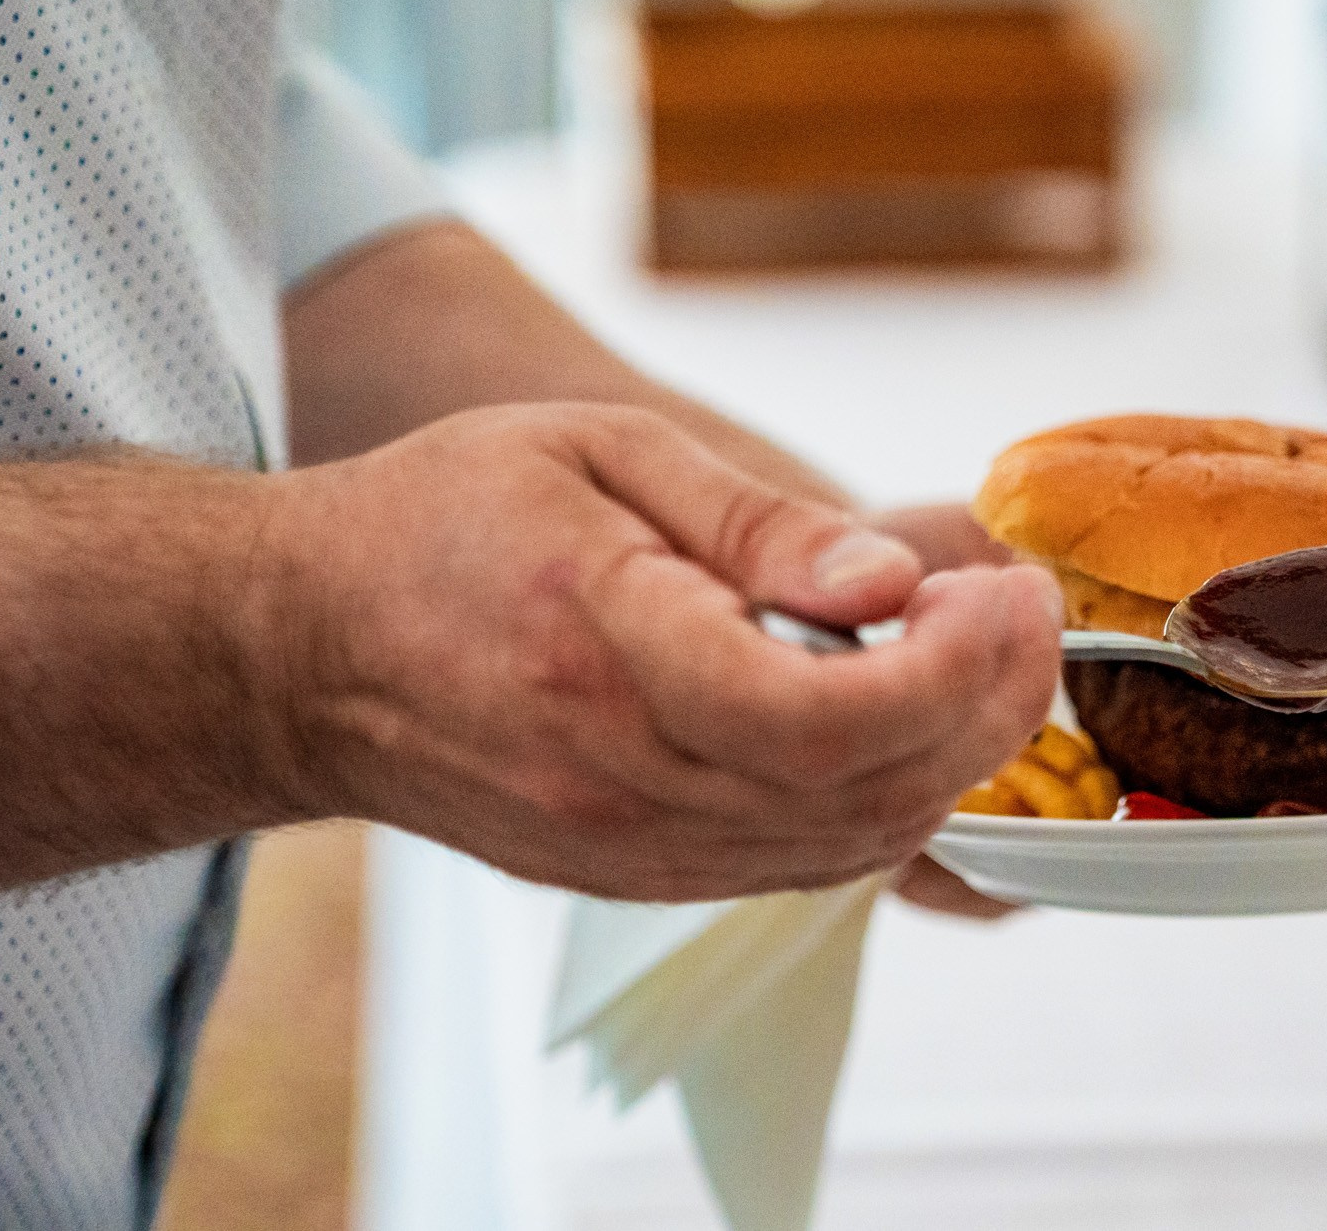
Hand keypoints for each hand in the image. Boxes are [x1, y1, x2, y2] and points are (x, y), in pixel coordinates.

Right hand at [262, 404, 1062, 901]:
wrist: (302, 651)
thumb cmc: (443, 522)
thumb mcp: (597, 452)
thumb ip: (757, 524)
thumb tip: (894, 582)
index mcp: (605, 654)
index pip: (822, 716)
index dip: (951, 668)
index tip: (1008, 592)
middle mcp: (620, 781)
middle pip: (863, 792)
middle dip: (986, 706)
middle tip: (1025, 615)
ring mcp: (627, 847)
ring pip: (846, 843)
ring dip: (950, 757)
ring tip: (983, 657)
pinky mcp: (635, 875)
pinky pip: (799, 862)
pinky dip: (883, 800)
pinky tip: (907, 720)